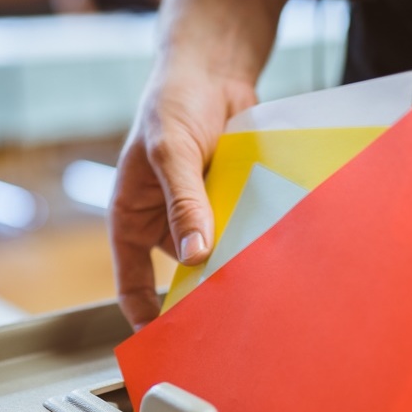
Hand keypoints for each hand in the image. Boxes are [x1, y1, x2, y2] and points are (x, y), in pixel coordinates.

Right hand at [111, 61, 257, 328]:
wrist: (215, 70)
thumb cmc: (172, 103)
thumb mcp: (171, 151)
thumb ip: (184, 201)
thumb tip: (195, 254)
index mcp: (135, 218)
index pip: (131, 283)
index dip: (145, 316)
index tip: (168, 341)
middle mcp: (168, 224)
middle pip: (182, 276)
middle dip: (203, 297)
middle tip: (227, 322)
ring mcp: (204, 216)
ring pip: (220, 256)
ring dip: (238, 270)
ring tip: (260, 294)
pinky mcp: (236, 205)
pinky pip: (248, 232)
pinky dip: (260, 243)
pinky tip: (280, 256)